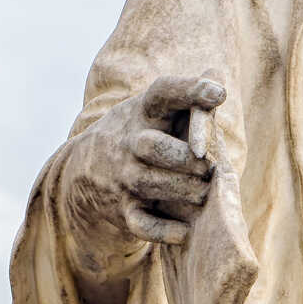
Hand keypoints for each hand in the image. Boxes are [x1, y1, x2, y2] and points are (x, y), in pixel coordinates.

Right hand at [63, 72, 225, 284]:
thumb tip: (219, 73)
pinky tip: (184, 230)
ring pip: (150, 184)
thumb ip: (187, 98)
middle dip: (185, 158)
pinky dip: (163, 231)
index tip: (218, 93)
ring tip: (203, 193)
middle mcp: (128, 142)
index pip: (162, 93)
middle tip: (207, 166)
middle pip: (152, 145)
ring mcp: (123, 178)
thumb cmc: (137, 134)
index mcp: (142, 112)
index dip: (190, 91)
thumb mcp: (152, 112)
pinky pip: (142, 224)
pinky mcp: (123, 211)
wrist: (83, 173)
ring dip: (183, 190)